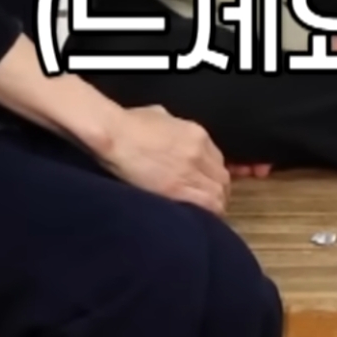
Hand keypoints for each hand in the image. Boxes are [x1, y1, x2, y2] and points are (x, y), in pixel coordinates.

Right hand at [98, 105, 231, 214]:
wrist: (115, 135)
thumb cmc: (128, 124)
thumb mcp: (160, 116)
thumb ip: (173, 126)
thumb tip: (170, 130)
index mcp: (197, 134)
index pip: (219, 161)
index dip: (214, 176)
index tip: (208, 185)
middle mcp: (199, 152)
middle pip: (222, 179)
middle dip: (219, 192)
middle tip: (210, 204)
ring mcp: (190, 171)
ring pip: (217, 194)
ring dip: (214, 205)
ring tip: (206, 216)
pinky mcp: (176, 189)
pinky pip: (205, 205)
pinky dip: (208, 213)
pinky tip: (201, 220)